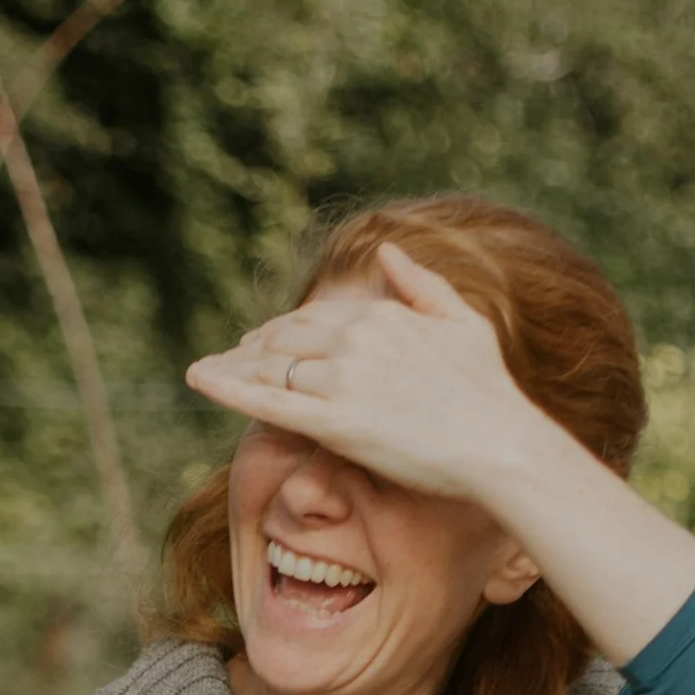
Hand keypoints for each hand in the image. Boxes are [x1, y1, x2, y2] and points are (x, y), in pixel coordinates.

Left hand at [185, 241, 549, 507]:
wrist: (498, 442)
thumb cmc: (488, 390)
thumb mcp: (461, 321)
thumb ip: (420, 284)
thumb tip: (386, 252)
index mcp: (380, 315)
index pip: (315, 317)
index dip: (284, 329)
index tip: (263, 340)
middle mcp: (355, 340)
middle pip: (285, 339)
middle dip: (252, 348)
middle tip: (228, 356)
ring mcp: (341, 380)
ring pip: (270, 368)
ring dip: (233, 366)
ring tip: (205, 369)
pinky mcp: (332, 422)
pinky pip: (266, 402)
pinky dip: (226, 387)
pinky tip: (197, 378)